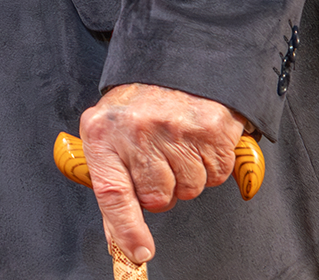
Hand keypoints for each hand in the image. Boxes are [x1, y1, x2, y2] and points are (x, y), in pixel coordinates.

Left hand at [78, 82, 244, 266]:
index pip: (112, 192)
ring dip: (187, 176)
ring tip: (176, 143)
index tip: (137, 252)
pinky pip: (216, 175)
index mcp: (103, 132)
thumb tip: (121, 240)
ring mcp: (175, 130)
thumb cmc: (137, 106)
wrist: (174, 65)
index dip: (126, 228)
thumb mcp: (108, 133)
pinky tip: (197, 139)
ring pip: (189, 190)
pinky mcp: (210, 130)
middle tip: (158, 159)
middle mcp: (137, 131)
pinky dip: (210, 165)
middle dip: (161, 190)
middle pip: (157, 198)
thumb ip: (112, 183)